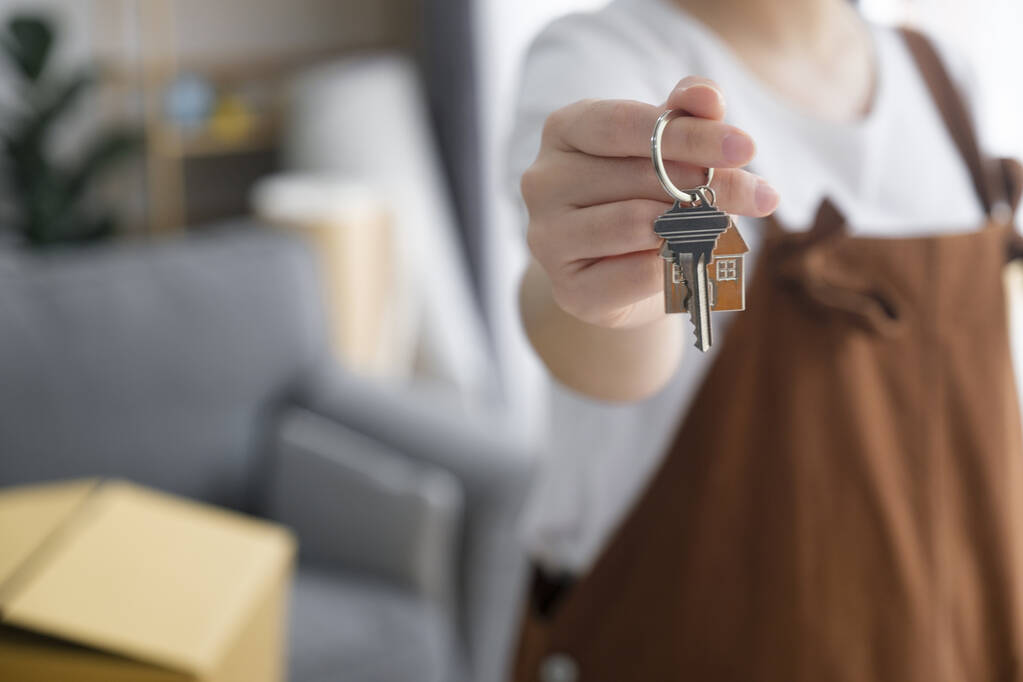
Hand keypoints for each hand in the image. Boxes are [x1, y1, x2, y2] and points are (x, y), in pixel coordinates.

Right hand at [521, 77, 778, 328]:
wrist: (619, 273)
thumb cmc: (644, 195)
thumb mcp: (666, 148)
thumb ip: (685, 115)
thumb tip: (706, 96)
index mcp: (564, 130)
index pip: (627, 125)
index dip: (690, 134)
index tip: (746, 147)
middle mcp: (543, 181)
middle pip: (640, 176)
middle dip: (710, 184)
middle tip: (761, 195)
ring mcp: (547, 237)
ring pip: (636, 224)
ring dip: (694, 225)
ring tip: (724, 226)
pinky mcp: (568, 289)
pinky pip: (636, 274)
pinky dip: (675, 266)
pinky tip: (691, 259)